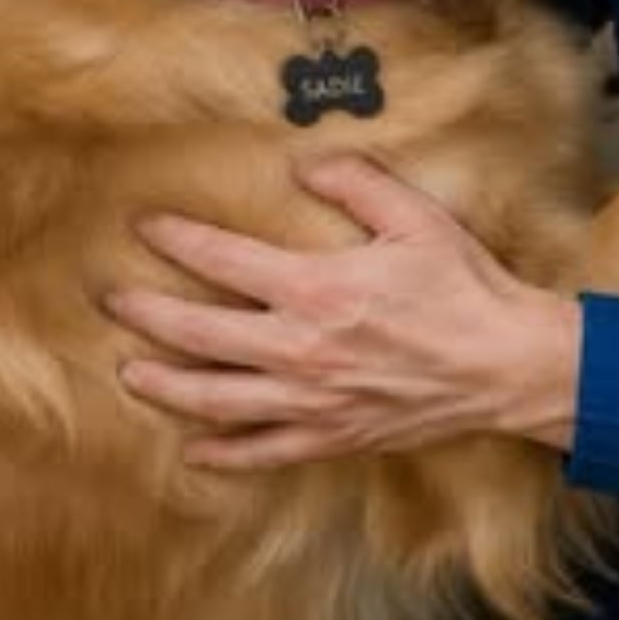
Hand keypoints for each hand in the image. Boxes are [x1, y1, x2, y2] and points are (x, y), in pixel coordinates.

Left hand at [103, 155, 585, 471]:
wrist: (506, 364)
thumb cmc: (466, 289)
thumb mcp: (419, 219)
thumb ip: (358, 184)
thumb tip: (306, 165)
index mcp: (317, 288)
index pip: (222, 260)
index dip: (176, 239)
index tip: (145, 226)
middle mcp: (299, 348)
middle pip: (196, 333)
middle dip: (144, 313)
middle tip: (112, 298)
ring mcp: (311, 399)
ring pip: (213, 398)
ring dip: (163, 384)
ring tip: (130, 371)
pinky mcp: (332, 434)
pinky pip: (261, 451)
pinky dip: (221, 454)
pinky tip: (193, 449)